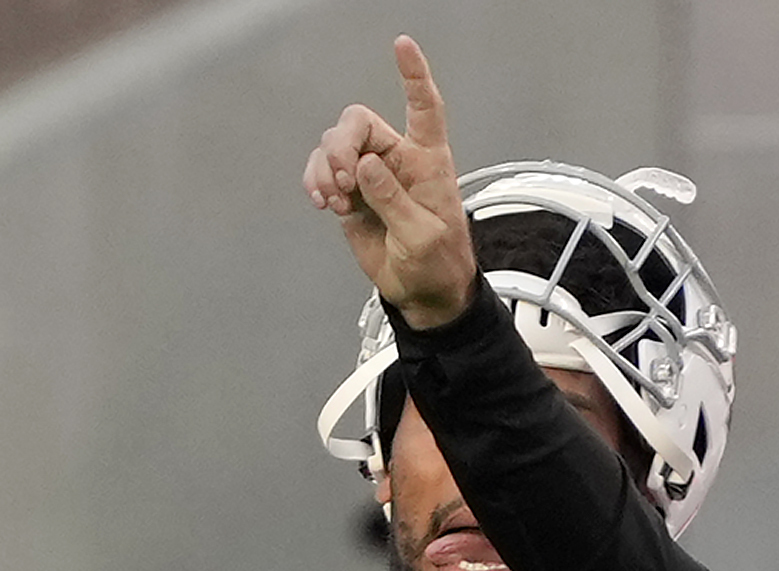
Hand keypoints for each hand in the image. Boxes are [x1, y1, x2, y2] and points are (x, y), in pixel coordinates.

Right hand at [301, 37, 476, 329]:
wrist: (423, 291)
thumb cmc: (437, 264)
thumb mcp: (423, 238)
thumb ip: (394, 200)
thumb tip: (365, 165)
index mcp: (429, 163)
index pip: (424, 109)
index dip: (413, 76)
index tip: (402, 45)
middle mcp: (398, 159)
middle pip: (358, 122)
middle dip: (341, 144)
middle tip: (344, 180)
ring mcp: (370, 174)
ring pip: (333, 145)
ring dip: (326, 168)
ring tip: (338, 201)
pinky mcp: (349, 191)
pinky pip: (321, 169)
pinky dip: (316, 181)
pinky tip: (325, 202)